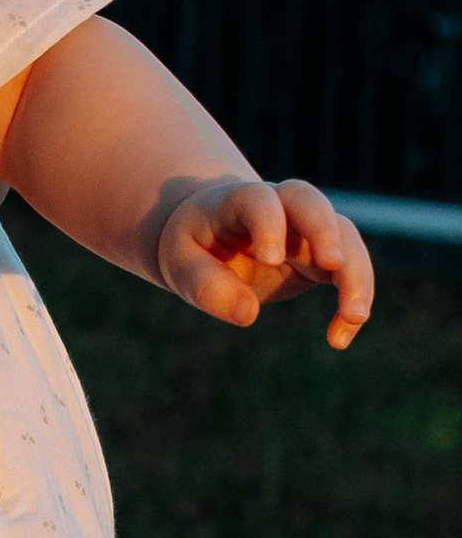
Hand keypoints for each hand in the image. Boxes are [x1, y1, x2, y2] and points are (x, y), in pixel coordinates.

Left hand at [157, 176, 372, 348]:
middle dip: (326, 232)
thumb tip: (246, 314)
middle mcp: (282, 206)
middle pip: (313, 204)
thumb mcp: (181, 264)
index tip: (270, 258)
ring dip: (356, 275)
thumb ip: (206, 285)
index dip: (268, 223)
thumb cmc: (195, 246)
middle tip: (334, 264)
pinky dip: (354, 300)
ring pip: (345, 237)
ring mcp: (308, 228)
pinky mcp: (324, 255)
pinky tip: (340, 337)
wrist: (214, 235)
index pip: (259, 200)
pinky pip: (350, 270)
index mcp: (239, 200)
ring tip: (354, 318)